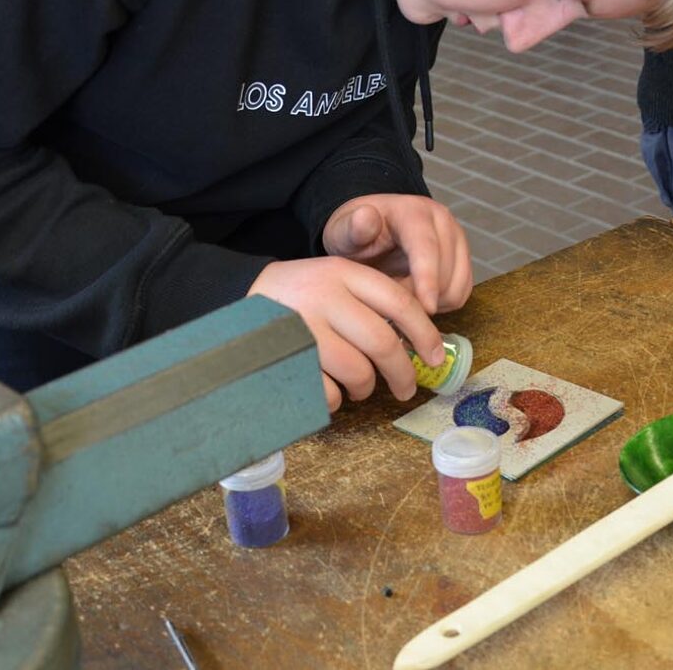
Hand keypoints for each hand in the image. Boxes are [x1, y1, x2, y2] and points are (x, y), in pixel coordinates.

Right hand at [249, 257, 444, 411]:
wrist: (237, 296)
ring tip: (359, 386)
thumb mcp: (334, 280)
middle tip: (406, 389)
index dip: (425, 335)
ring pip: (358, 372)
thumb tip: (419, 342)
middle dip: (403, 374)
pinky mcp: (284, 359)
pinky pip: (327, 393)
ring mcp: (303, 329)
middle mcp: (324, 296)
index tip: (435, 358)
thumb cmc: (301, 296)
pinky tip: (328, 387)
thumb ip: (371, 301)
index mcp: (343, 273)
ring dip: (365, 387)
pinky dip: (334, 399)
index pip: (399, 304)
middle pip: (382, 344)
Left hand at [322, 194, 472, 314]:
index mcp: (413, 212)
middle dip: (418, 297)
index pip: (427, 247)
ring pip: (455, 288)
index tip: (425, 309)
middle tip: (387, 299)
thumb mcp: (342, 232)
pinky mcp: (463, 260)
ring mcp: (457, 240)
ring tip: (400, 294)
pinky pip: (460, 294)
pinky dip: (441, 304)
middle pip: (445, 274)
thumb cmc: (354, 236)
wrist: (368, 235)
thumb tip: (365, 218)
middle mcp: (442, 222)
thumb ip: (351, 228)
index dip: (428, 279)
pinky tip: (416, 297)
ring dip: (430, 302)